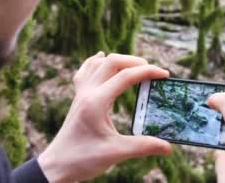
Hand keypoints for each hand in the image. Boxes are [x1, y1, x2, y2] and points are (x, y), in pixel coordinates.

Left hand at [37, 52, 172, 182]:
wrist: (56, 166)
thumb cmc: (82, 159)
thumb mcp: (116, 153)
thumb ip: (143, 147)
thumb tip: (168, 148)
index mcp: (96, 102)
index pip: (125, 76)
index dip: (148, 72)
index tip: (165, 75)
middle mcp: (87, 93)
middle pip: (112, 62)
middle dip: (135, 62)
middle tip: (152, 71)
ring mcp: (80, 94)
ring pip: (98, 63)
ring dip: (118, 61)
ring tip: (135, 67)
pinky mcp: (78, 98)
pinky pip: (85, 71)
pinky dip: (96, 62)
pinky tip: (101, 58)